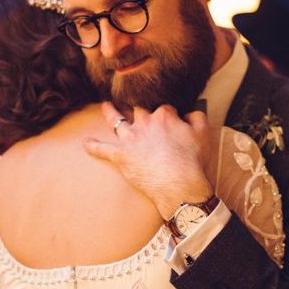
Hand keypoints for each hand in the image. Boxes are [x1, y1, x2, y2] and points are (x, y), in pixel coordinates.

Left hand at [84, 102, 212, 218]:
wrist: (179, 184)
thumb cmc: (192, 160)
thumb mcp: (204, 134)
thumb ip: (197, 117)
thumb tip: (189, 113)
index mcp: (163, 116)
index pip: (163, 108)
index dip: (167, 115)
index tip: (171, 121)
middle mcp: (144, 123)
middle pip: (137, 108)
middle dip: (136, 106)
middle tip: (134, 104)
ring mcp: (130, 139)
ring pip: (116, 120)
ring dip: (110, 112)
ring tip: (105, 106)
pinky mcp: (121, 156)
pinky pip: (102, 150)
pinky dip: (93, 147)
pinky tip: (85, 143)